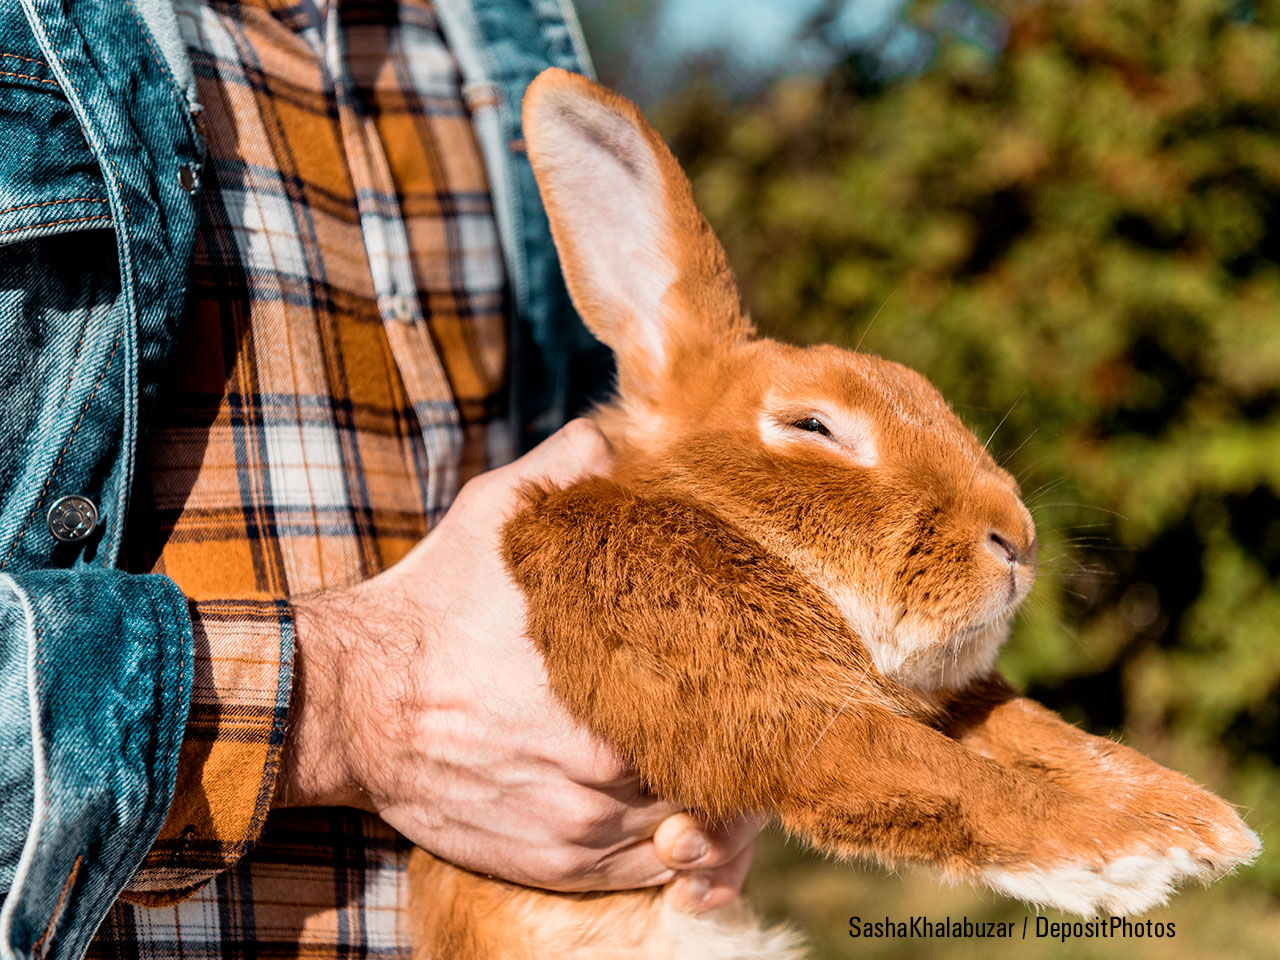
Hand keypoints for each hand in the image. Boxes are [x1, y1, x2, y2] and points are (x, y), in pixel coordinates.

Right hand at [277, 419, 757, 907]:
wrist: (349, 701)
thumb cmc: (429, 606)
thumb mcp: (496, 514)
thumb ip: (571, 469)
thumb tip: (621, 435)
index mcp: (612, 686)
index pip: (728, 707)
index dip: (756, 698)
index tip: (763, 679)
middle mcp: (605, 771)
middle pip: (717, 775)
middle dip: (740, 753)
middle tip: (758, 728)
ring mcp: (578, 826)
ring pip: (687, 833)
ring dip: (715, 811)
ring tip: (728, 778)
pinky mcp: (550, 864)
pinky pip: (644, 878)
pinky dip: (673, 856)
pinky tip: (684, 828)